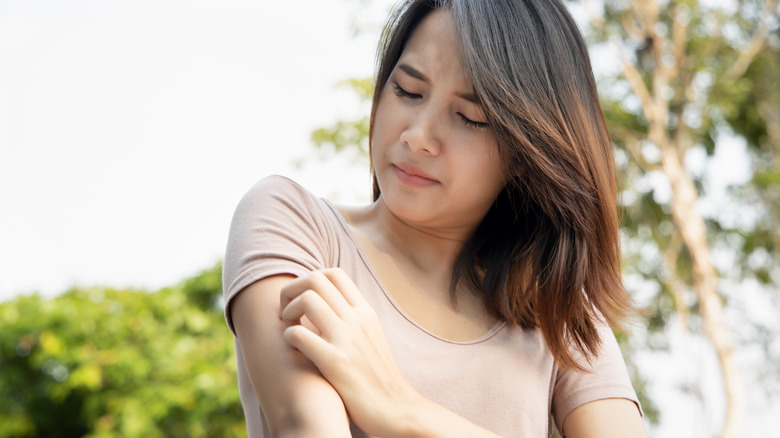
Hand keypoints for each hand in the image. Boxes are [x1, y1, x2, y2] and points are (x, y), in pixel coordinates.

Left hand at [279, 268, 419, 436]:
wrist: (396, 408)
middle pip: (316, 278)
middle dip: (292, 291)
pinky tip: (294, 350)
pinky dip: (288, 337)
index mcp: (365, 312)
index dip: (309, 280)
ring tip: (290, 330)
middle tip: (289, 314)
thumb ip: (352, 319)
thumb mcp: (371, 337)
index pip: (334, 273)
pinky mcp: (335, 362)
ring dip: (288, 312)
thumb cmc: (377, 376)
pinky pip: (299, 334)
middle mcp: (356, 319)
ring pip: (307, 299)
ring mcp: (346, 339)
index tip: (303, 302)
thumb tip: (328, 306)